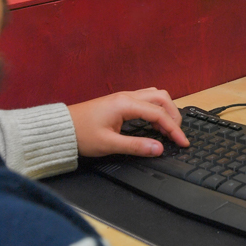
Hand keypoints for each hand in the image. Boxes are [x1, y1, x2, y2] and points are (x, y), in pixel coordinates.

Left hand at [67, 88, 187, 157]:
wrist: (62, 128)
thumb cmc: (81, 134)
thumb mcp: (109, 144)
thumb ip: (136, 146)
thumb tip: (158, 149)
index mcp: (126, 104)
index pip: (159, 114)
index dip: (174, 129)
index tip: (183, 142)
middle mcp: (127, 96)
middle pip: (162, 98)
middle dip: (174, 115)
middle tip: (177, 135)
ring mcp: (124, 96)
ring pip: (155, 96)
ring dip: (166, 110)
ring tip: (168, 130)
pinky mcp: (120, 101)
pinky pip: (146, 99)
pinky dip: (156, 110)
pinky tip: (155, 124)